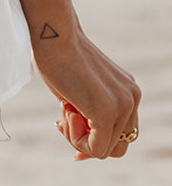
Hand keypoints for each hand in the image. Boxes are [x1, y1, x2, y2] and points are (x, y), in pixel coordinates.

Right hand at [34, 24, 140, 159]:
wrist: (53, 34)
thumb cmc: (58, 58)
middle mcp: (132, 98)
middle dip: (87, 141)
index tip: (67, 126)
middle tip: (62, 122)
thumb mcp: (81, 90)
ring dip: (79, 138)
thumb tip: (84, 146)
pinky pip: (96, 149)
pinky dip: (76, 139)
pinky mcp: (107, 111)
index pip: (121, 133)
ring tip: (64, 110)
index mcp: (129, 91)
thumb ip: (90, 112)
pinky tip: (65, 113)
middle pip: (117, 146)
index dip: (94, 138)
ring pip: (105, 150)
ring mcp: (123, 105)